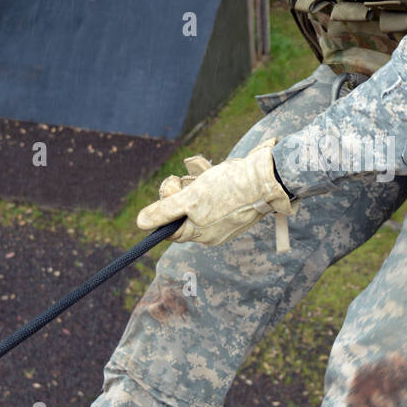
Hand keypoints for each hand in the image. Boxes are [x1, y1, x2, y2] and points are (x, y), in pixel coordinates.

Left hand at [136, 139, 297, 250]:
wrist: (267, 179)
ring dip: (197, 185)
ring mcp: (226, 224)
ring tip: (205, 171)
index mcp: (200, 234)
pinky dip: (212, 186)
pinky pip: (215, 201)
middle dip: (182, 193)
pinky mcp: (236, 212)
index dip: (165, 208)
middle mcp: (212, 235)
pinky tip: (219, 175)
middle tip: (185, 177)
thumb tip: (140, 224)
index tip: (172, 188)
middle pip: (183, 215)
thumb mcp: (191, 197)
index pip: (170, 229)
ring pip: (199, 205)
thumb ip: (165, 210)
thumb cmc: (229, 188)